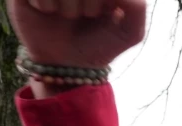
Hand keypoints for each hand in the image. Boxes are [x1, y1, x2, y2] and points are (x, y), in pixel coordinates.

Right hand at [6, 0, 145, 67]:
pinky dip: (43, 1)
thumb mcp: (130, 32)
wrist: (68, 64)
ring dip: (67, 2)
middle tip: (86, 15)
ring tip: (68, 15)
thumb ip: (137, 8)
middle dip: (90, 0)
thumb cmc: (99, 44)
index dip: (101, 0)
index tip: (104, 11)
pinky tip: (47, 11)